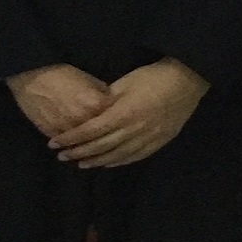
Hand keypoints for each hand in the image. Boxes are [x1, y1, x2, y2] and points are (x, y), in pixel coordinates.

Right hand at [6, 64, 113, 140]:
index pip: (116, 117)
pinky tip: (73, 147)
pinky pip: (66, 145)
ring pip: (83, 145)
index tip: (120, 122)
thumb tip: (111, 101)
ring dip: (88, 146)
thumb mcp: (86, 77)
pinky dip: (70, 146)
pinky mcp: (54, 135)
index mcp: (96, 104)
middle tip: (110, 139)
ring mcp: (69, 130)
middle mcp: (85, 120)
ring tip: (92, 150)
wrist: (31, 79)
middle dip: (105, 136)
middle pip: (101, 135)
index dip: (118, 119)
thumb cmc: (60, 74)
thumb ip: (101, 92)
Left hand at [49, 60, 210, 168]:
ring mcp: (147, 139)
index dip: (71, 139)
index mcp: (123, 114)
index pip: (90, 131)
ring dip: (96, 161)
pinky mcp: (158, 142)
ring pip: (116, 156)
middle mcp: (133, 131)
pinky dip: (117, 162)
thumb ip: (105, 100)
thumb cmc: (153, 76)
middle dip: (78, 152)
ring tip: (80, 163)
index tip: (54, 143)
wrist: (187, 81)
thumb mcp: (125, 82)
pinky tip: (107, 164)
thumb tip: (89, 112)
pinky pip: (134, 158)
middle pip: (100, 147)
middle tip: (61, 157)